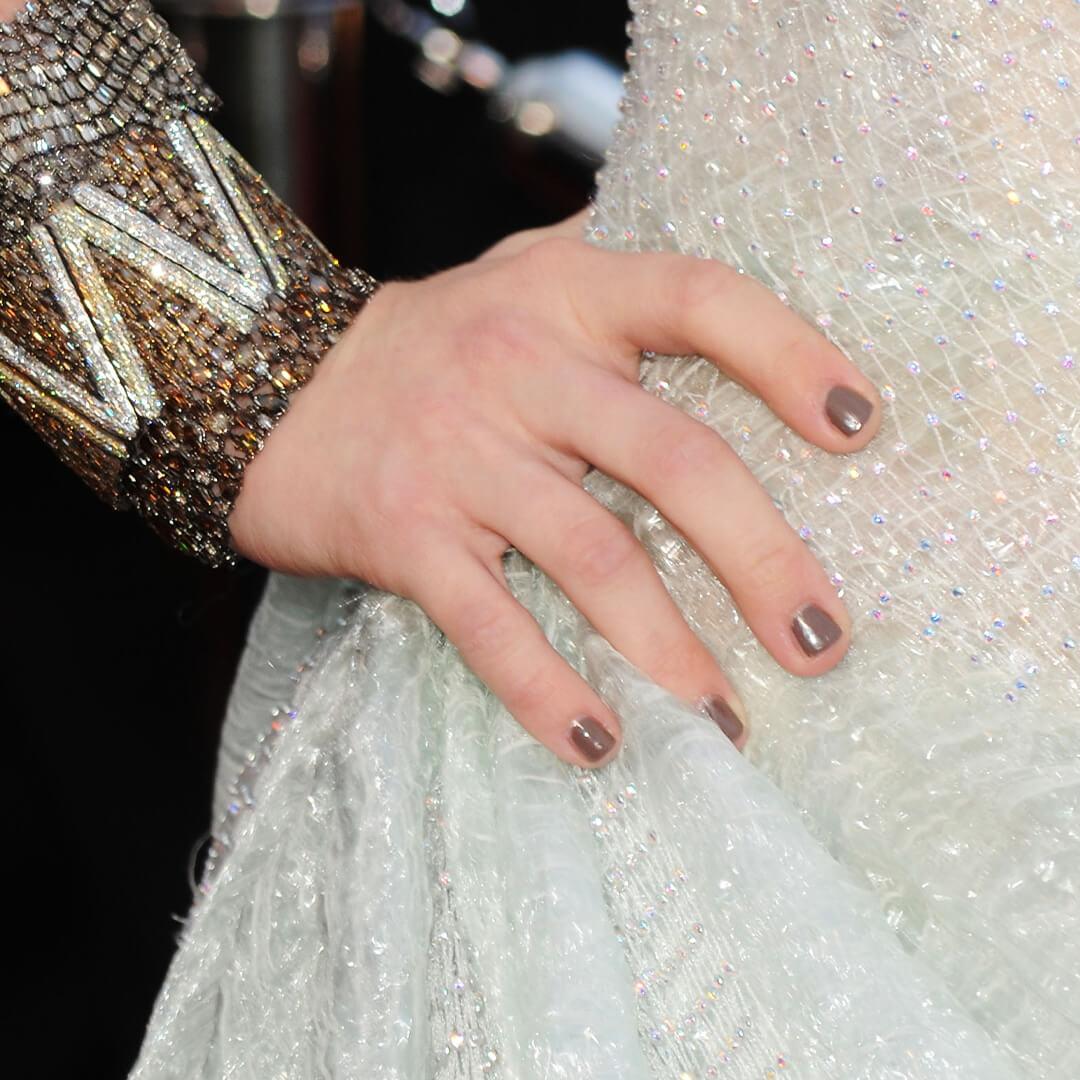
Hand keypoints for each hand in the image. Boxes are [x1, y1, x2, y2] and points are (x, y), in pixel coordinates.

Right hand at [229, 210, 880, 765]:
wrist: (275, 385)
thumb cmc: (434, 342)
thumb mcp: (521, 275)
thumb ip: (617, 276)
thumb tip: (736, 284)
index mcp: (566, 293)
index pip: (700, 298)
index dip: (788, 355)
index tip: (860, 428)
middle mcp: (518, 367)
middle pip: (670, 460)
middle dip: (759, 558)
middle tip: (819, 642)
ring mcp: (459, 455)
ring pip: (592, 559)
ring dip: (671, 651)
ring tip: (725, 719)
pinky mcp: (407, 534)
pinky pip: (490, 625)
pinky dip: (547, 692)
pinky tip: (600, 744)